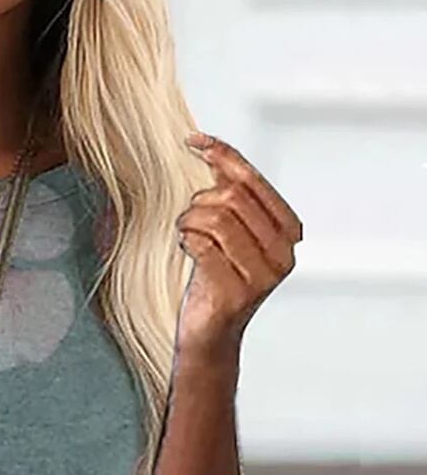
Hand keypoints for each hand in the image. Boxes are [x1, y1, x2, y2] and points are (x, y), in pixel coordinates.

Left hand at [175, 132, 302, 354]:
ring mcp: (263, 276)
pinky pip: (203, 246)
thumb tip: (209, 145)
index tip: (192, 140)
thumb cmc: (217, 278)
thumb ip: (229, 191)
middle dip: (200, 200)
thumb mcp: (229, 231)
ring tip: (185, 233)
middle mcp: (284, 253)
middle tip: (188, 218)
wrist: (211, 334)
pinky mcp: (237, 294)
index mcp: (289, 231)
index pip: (252, 180)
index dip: (222, 155)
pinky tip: (186, 248)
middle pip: (233, 197)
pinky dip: (187, 241)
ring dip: (190, 220)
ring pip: (217, 219)